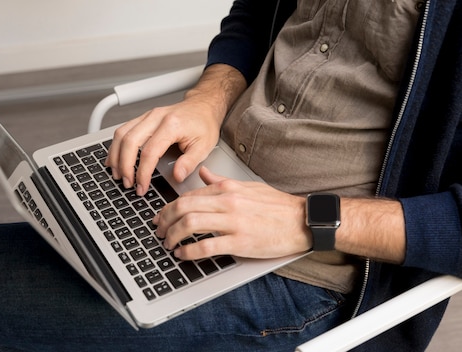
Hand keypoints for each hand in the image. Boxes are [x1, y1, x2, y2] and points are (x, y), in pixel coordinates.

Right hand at [104, 64, 246, 195]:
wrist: (203, 106)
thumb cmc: (204, 124)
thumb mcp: (204, 146)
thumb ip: (189, 163)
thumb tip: (177, 177)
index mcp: (172, 125)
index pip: (150, 152)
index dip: (143, 173)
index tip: (142, 186)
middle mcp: (156, 117)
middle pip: (130, 141)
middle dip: (125, 166)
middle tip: (127, 183)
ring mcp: (148, 116)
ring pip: (121, 134)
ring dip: (116, 156)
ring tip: (118, 174)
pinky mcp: (143, 118)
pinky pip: (123, 130)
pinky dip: (116, 146)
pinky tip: (115, 159)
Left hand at [153, 167, 312, 259]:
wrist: (303, 220)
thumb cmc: (278, 206)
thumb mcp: (248, 186)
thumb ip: (222, 182)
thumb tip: (204, 174)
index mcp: (228, 189)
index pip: (190, 195)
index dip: (169, 206)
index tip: (161, 216)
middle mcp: (228, 202)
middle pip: (184, 207)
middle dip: (165, 220)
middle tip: (158, 230)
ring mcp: (234, 222)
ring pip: (191, 224)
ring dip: (173, 235)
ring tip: (167, 243)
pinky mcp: (241, 242)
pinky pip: (207, 246)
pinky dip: (189, 251)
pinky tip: (183, 254)